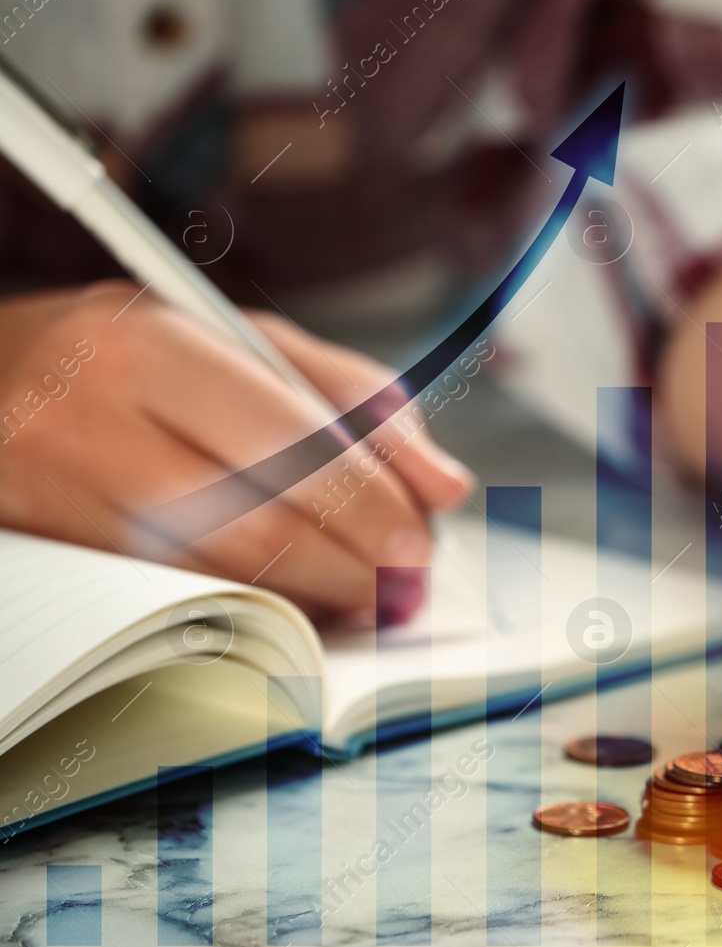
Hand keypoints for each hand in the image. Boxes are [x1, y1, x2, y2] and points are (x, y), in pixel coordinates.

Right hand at [0, 283, 473, 621]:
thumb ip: (356, 398)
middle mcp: (93, 422)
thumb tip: (445, 483)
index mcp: (154, 348)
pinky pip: (175, 599)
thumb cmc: (135, 352)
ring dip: (313, 597)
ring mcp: (59, 497)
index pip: (292, 446)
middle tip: (405, 579)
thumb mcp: (244, 339)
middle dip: (354, 564)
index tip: (422, 535)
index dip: (372, 504)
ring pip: (216, 577)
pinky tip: (297, 598)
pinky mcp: (51, 554)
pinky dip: (254, 606)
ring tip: (365, 592)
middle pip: (258, 525)